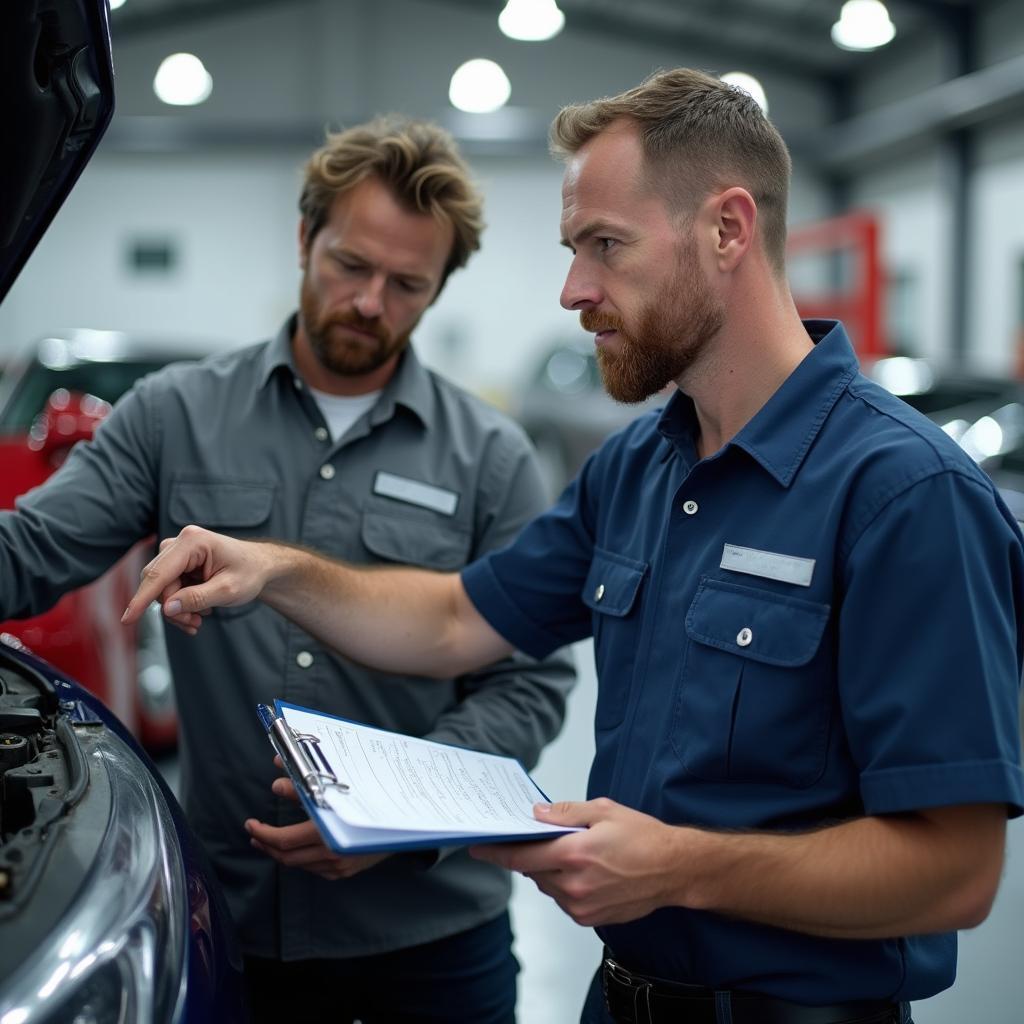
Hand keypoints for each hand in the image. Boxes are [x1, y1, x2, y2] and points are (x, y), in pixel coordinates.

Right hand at [121, 524, 273, 633]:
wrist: (261, 567)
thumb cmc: (250, 573)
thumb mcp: (228, 590)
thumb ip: (197, 599)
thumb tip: (168, 609)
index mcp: (193, 541)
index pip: (159, 573)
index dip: (141, 599)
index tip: (127, 619)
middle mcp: (180, 542)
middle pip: (158, 582)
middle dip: (173, 608)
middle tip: (195, 625)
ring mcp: (177, 551)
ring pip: (161, 588)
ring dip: (178, 609)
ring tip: (200, 619)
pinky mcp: (178, 562)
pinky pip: (167, 588)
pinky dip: (180, 604)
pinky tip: (198, 611)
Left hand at [245, 774, 389, 879]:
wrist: (405, 822)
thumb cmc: (371, 798)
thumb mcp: (336, 788)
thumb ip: (302, 787)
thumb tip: (277, 782)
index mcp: (328, 832)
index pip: (284, 840)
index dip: (263, 834)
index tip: (250, 824)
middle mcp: (332, 853)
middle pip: (286, 857)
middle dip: (266, 845)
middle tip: (254, 833)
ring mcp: (338, 865)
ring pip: (298, 864)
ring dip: (280, 852)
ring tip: (268, 840)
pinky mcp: (343, 872)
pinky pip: (313, 868)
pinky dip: (299, 858)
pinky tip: (296, 848)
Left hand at [470, 798, 684, 926]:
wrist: (673, 870)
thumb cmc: (643, 837)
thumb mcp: (603, 811)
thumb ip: (566, 814)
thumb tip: (537, 815)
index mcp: (575, 855)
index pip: (522, 856)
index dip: (497, 851)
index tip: (479, 847)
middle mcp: (574, 885)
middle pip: (532, 871)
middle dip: (529, 854)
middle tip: (534, 838)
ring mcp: (581, 906)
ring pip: (547, 886)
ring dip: (548, 869)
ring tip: (569, 852)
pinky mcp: (589, 918)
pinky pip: (563, 899)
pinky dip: (563, 884)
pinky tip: (582, 870)